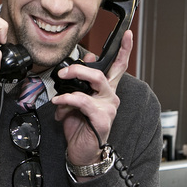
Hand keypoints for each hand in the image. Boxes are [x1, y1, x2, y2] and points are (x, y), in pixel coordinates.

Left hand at [52, 30, 133, 168]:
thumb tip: (78, 65)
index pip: (118, 65)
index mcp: (106, 90)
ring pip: (96, 80)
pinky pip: (84, 101)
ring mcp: (108, 107)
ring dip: (75, 76)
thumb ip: (78, 83)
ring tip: (61, 80)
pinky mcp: (102, 118)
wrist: (82, 152)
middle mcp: (110, 96)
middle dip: (82, 65)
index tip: (127, 34)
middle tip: (64, 70)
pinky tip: (59, 102)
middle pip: (104, 70)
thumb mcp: (75, 100)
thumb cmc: (80, 126)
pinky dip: (68, 99)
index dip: (124, 49)